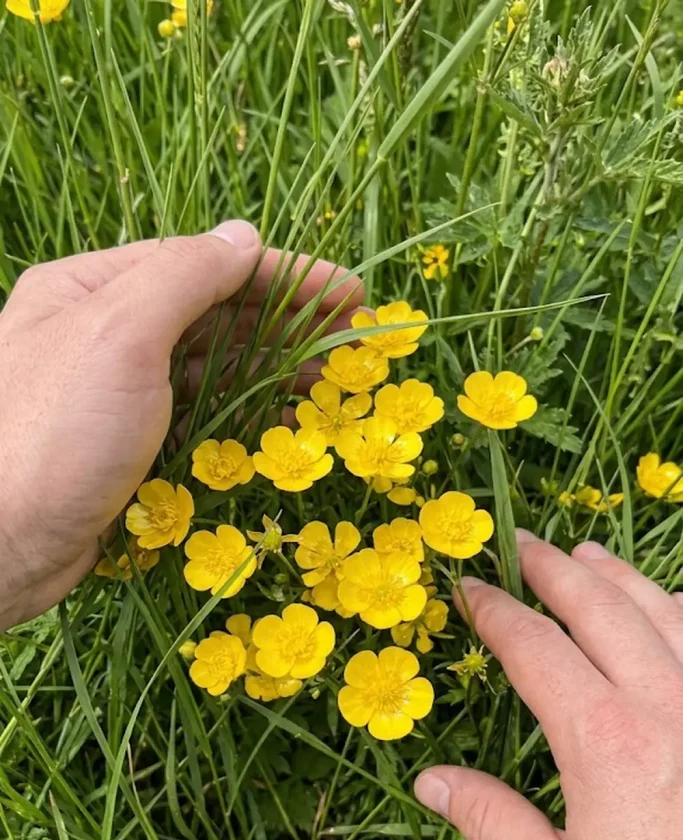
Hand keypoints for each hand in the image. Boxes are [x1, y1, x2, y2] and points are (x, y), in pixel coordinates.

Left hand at [0, 221, 362, 630]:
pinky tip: (280, 423)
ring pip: (209, 368)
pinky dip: (242, 415)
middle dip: (283, 325)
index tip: (346, 291)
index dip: (279, 274)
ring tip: (327, 385)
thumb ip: (184, 277)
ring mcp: (115, 394)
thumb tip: (243, 237)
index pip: (201, 264)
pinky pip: (197, 417)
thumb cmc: (53, 433)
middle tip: (349, 344)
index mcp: (90, 289)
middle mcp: (102, 333)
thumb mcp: (120, 334)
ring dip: (270, 371)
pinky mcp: (127, 447)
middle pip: (210, 314)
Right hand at [415, 531, 682, 839]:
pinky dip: (682, 611)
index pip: (534, 647)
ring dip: (618, 576)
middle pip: (600, 607)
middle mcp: (666, 703)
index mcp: (605, 740)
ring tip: (588, 554)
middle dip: (555, 569)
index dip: (496, 610)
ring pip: (665, 610)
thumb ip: (494, 822)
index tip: (469, 588)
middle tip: (524, 545)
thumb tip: (430, 781)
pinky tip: (671, 608)